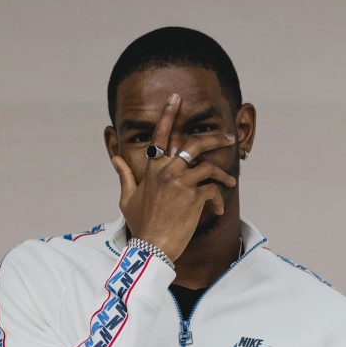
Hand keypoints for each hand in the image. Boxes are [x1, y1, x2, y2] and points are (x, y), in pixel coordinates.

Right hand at [111, 93, 236, 262]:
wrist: (151, 247)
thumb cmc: (139, 224)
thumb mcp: (127, 198)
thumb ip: (125, 174)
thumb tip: (115, 157)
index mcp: (151, 169)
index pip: (160, 136)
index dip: (168, 115)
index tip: (177, 99)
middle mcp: (166, 171)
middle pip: (194, 144)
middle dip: (214, 137)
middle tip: (228, 136)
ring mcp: (181, 182)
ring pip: (209, 166)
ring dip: (223, 174)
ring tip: (229, 181)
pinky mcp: (194, 196)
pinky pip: (213, 190)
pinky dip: (218, 200)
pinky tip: (218, 210)